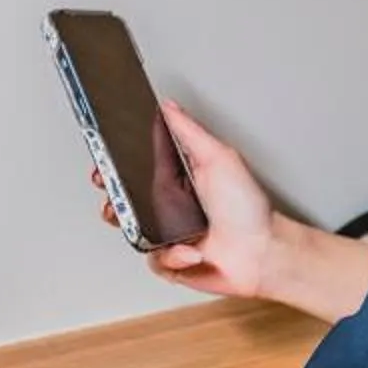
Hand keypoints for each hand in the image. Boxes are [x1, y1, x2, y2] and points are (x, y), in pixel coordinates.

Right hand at [93, 101, 281, 298]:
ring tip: (145, 225)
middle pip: (125, 199)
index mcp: (177, 179)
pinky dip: (171, 256)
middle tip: (112, 192)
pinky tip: (189, 250)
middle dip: (112, 196)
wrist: (263, 253)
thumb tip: (169, 106)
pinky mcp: (172, 261)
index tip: (104, 157)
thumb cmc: (248, 207)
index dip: (116, 163)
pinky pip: (154, 260)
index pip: (137, 167)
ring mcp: (169, 235)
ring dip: (135, 229)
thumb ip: (189, 132)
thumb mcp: (219, 158)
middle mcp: (169, 206)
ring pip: (132, 231)